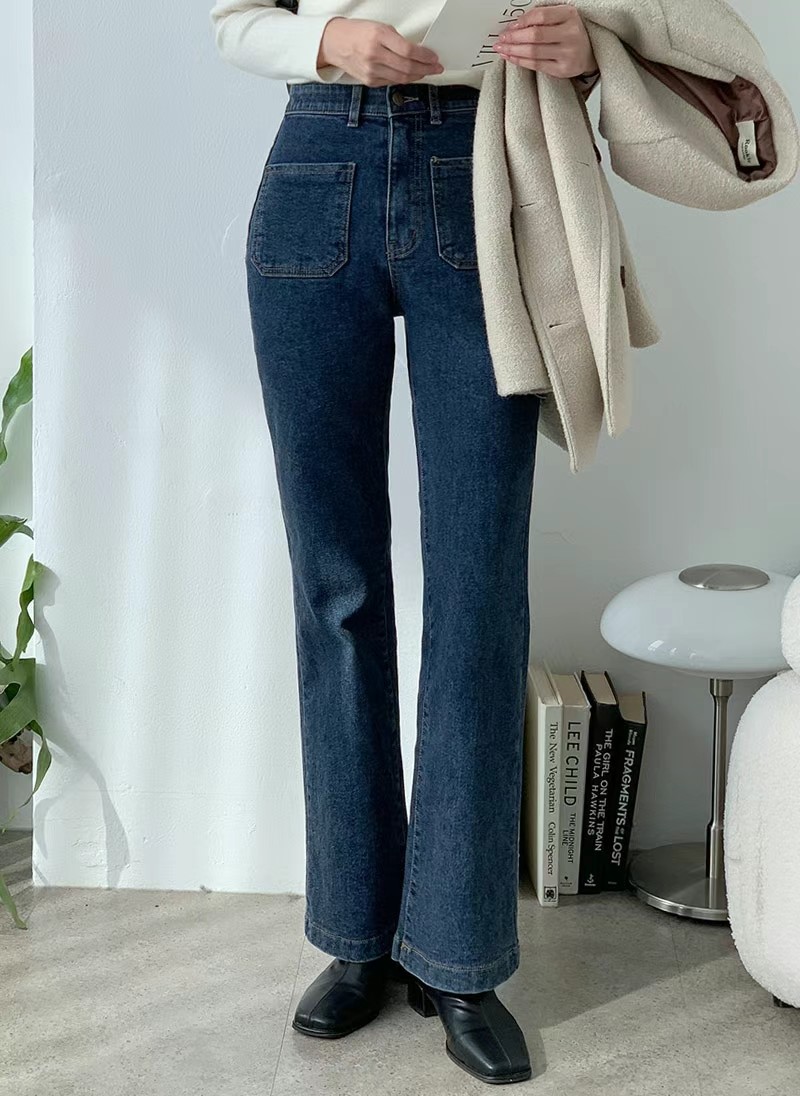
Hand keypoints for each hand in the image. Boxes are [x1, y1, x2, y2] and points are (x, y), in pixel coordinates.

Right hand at [317, 18, 443, 85]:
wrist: (335, 43)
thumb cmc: (358, 33)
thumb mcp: (380, 28)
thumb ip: (398, 41)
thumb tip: (418, 54)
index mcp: (379, 37)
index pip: (409, 51)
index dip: (425, 57)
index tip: (434, 58)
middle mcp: (374, 55)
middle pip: (407, 67)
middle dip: (426, 69)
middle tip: (436, 68)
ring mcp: (371, 71)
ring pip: (402, 78)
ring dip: (417, 76)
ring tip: (426, 72)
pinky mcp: (369, 81)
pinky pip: (392, 82)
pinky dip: (404, 79)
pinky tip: (411, 75)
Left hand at [492, 4, 596, 77]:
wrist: (589, 52)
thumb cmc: (570, 32)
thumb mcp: (561, 17)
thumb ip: (542, 17)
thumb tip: (515, 25)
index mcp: (570, 15)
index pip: (540, 15)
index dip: (522, 21)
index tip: (510, 26)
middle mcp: (571, 34)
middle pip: (535, 35)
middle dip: (514, 38)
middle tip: (501, 39)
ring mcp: (568, 54)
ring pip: (533, 53)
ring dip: (513, 51)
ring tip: (502, 49)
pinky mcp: (563, 70)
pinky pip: (536, 65)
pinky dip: (520, 61)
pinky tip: (511, 58)